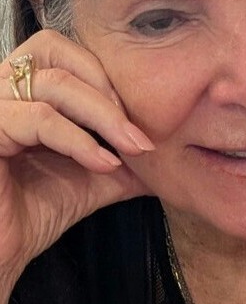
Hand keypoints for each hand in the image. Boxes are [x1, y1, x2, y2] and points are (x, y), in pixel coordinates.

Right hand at [0, 30, 151, 302]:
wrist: (0, 252)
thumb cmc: (33, 213)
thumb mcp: (92, 179)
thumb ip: (125, 159)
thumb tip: (171, 155)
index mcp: (23, 89)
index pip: (64, 50)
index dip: (106, 76)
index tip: (139, 121)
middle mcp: (1, 87)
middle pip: (56, 50)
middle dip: (107, 90)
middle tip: (138, 133)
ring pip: (52, 83)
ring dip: (103, 116)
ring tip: (132, 150)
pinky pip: (37, 118)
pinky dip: (78, 139)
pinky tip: (103, 163)